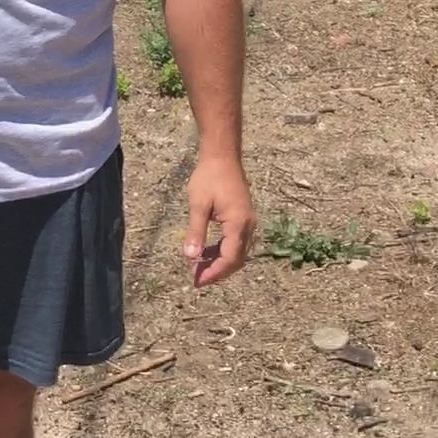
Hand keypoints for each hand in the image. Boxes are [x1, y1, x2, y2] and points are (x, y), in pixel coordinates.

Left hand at [182, 157, 254, 287]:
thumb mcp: (198, 204)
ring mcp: (248, 222)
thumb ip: (195, 232)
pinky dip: (222, 251)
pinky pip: (236, 242)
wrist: (222, 157)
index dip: (214, 273)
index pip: (230, 258)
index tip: (197, 281)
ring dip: (219, 263)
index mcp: (238, 223)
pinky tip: (206, 252)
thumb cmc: (209, 177)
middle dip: (217, 271)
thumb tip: (190, 256)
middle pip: (236, 259)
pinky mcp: (243, 218)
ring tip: (198, 268)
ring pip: (237, 252)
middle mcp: (248, 226)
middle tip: (196, 278)